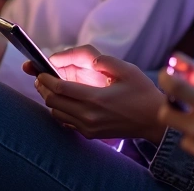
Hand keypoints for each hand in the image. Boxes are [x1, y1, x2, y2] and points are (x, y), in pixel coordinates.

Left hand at [32, 45, 166, 141]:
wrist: (153, 121)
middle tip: (40, 78)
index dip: (46, 78)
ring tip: (50, 88)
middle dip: (43, 88)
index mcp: (96, 98)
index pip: (60, 89)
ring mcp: (89, 127)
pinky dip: (60, 110)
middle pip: (53, 102)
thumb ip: (105, 61)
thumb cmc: (142, 93)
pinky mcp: (90, 134)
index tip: (40, 71)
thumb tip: (88, 59)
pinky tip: (63, 101)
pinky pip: (66, 122)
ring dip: (50, 100)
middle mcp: (89, 116)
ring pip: (57, 113)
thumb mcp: (128, 70)